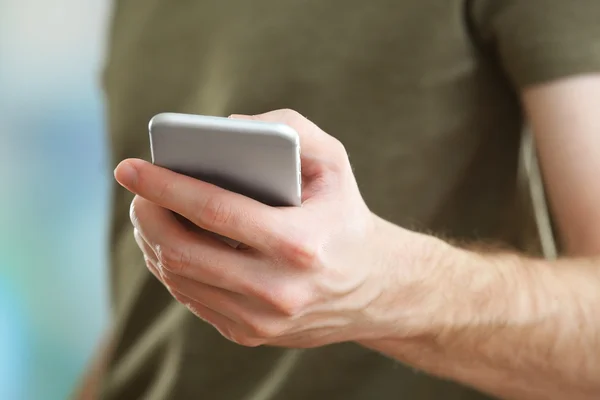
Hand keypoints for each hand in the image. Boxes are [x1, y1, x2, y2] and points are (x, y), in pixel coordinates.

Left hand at [115, 109, 435, 347]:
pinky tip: (169, 245)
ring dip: (153, 242)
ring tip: (147, 213)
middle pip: (185, 251)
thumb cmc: (345, 216)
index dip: (166, 185)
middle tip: (136, 191)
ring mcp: (262, 319)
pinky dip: (172, 269)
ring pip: (181, 279)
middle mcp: (279, 290)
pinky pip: (193, 300)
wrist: (374, 287)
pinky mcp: (252, 334)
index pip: (215, 211)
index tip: (129, 167)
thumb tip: (227, 127)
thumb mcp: (334, 162)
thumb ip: (289, 128)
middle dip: (147, 215)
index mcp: (300, 243)